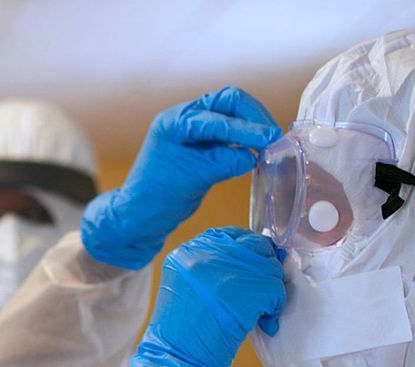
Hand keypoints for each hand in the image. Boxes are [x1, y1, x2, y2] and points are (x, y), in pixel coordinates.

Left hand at [82, 87, 280, 268]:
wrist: (140, 216)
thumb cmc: (158, 197)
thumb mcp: (195, 179)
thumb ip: (225, 162)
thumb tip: (255, 155)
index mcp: (174, 122)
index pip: (217, 117)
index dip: (246, 129)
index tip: (270, 139)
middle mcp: (183, 118)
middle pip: (228, 102)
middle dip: (253, 116)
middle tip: (274, 137)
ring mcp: (193, 128)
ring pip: (231, 114)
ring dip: (252, 125)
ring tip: (270, 145)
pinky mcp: (202, 142)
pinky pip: (229, 132)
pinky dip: (245, 139)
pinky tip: (258, 151)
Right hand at [112, 227, 284, 366]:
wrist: (175, 361)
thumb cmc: (182, 334)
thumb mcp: (188, 288)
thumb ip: (215, 267)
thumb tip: (257, 258)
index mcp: (186, 252)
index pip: (231, 234)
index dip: (248, 252)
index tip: (253, 270)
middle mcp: (203, 254)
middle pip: (255, 247)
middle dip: (264, 271)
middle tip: (260, 296)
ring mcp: (224, 270)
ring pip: (269, 268)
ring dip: (270, 292)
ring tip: (259, 312)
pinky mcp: (243, 288)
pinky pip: (275, 289)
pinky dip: (274, 308)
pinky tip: (263, 321)